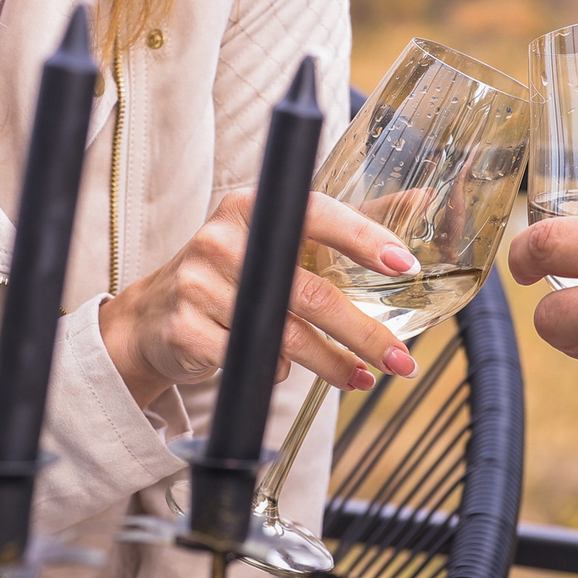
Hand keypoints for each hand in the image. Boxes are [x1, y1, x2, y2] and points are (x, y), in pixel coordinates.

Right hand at [100, 189, 419, 409]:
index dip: (362, 238)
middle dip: (364, 333)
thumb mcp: (280, 237)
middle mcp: (221, 239)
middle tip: (400, 360)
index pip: (315, 214)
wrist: (153, 316)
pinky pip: (251, 360)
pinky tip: (283, 371)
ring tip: (363, 378)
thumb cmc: (232, 272)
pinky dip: (276, 370)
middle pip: (310, 292)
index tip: (403, 265)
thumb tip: (424, 199)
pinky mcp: (186, 329)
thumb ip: (351, 222)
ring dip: (333, 363)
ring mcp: (199, 284)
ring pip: (286, 334)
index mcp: (250, 207)